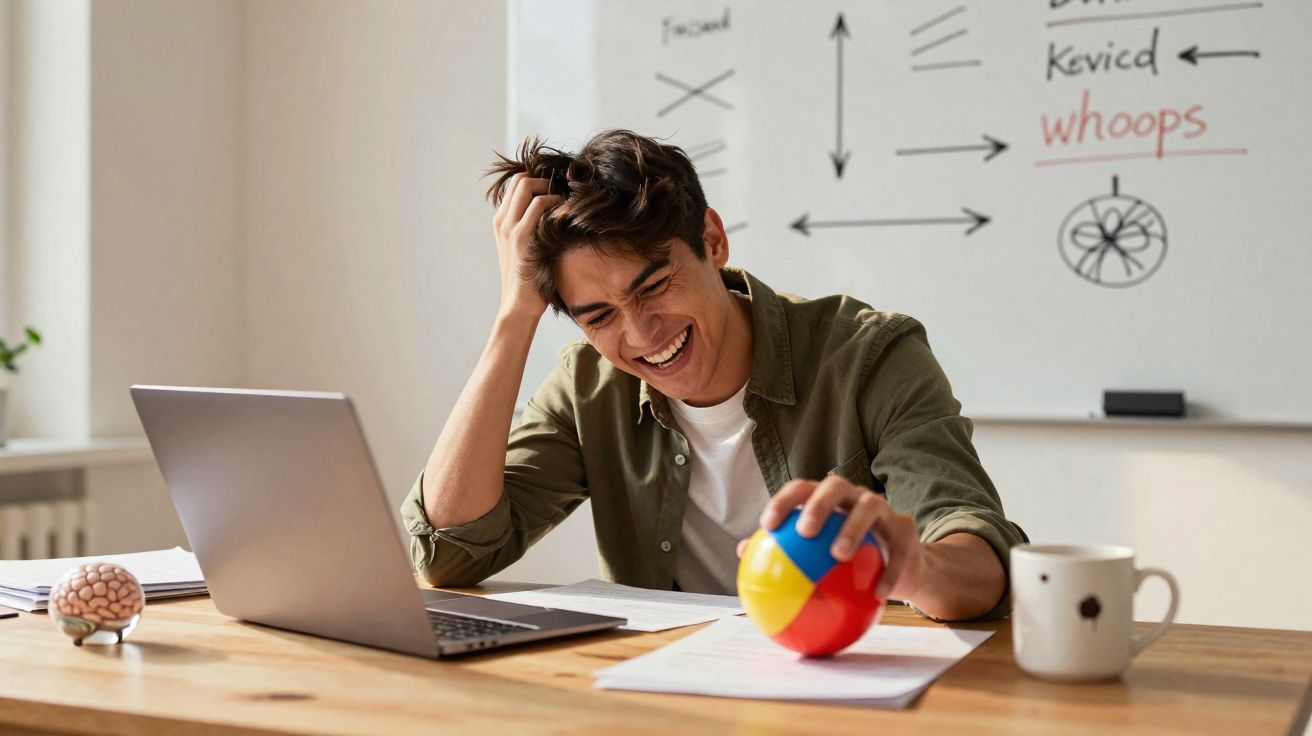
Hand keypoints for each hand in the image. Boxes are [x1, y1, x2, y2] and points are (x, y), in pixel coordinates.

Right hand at [492, 173, 560, 319]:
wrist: (518, 305)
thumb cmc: (528, 280)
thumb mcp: (523, 250)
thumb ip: (529, 230)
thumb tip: (553, 215)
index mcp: (501, 223)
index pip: (515, 185)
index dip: (537, 180)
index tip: (555, 189)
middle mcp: (503, 221)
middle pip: (521, 179)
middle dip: (544, 180)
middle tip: (563, 194)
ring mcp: (510, 228)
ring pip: (527, 185)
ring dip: (551, 189)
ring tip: (566, 203)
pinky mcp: (523, 237)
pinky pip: (539, 204)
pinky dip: (555, 202)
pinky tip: (566, 214)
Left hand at [739, 476, 925, 600]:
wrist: (900, 567)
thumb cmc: (849, 560)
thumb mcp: (818, 557)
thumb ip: (785, 553)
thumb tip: (741, 555)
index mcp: (829, 500)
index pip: (802, 489)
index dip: (784, 501)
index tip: (767, 525)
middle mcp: (855, 497)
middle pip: (836, 486)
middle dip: (818, 504)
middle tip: (804, 532)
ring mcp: (884, 509)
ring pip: (870, 508)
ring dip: (852, 529)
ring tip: (838, 554)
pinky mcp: (907, 530)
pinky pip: (897, 550)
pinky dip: (888, 572)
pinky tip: (877, 594)